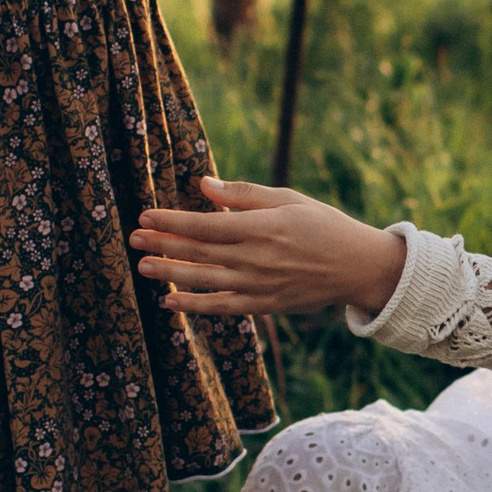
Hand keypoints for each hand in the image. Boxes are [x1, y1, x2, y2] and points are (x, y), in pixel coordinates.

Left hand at [131, 176, 406, 320]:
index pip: (205, 225)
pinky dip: (194, 305)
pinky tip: (170, 299)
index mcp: (262, 227)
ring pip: (205, 281)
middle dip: (163, 245)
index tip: (145, 215)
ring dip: (171, 274)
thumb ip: (242, 194)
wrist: (357, 266)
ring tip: (143, 267)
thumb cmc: (322, 225)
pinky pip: (222, 307)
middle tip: (133, 239)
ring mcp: (260, 285)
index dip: (172, 221)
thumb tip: (202, 185)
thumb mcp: (287, 199)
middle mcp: (257, 258)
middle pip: (199, 252)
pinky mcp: (264, 305)